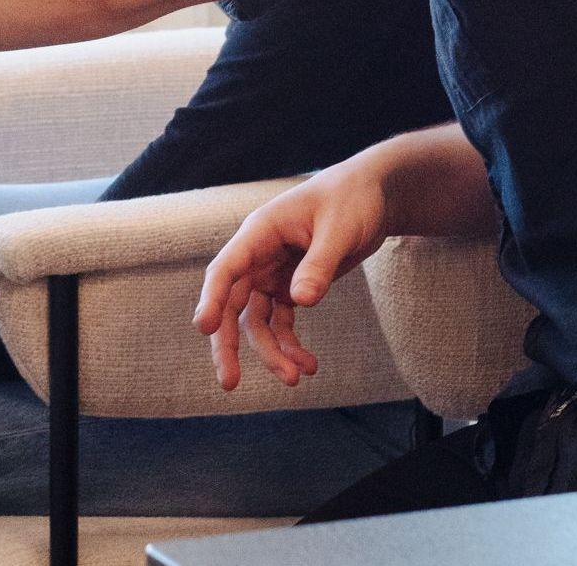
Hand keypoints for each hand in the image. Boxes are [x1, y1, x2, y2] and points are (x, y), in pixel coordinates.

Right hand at [193, 160, 390, 391]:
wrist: (372, 195)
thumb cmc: (351, 200)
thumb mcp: (339, 229)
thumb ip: (319, 265)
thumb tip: (300, 302)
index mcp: (261, 232)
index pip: (227, 267)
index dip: (212, 298)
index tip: (204, 328)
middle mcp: (259, 255)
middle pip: (232, 302)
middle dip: (229, 343)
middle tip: (230, 382)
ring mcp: (273, 272)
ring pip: (256, 320)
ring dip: (270, 351)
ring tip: (295, 378)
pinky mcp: (291, 285)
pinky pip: (281, 321)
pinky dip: (290, 344)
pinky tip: (308, 365)